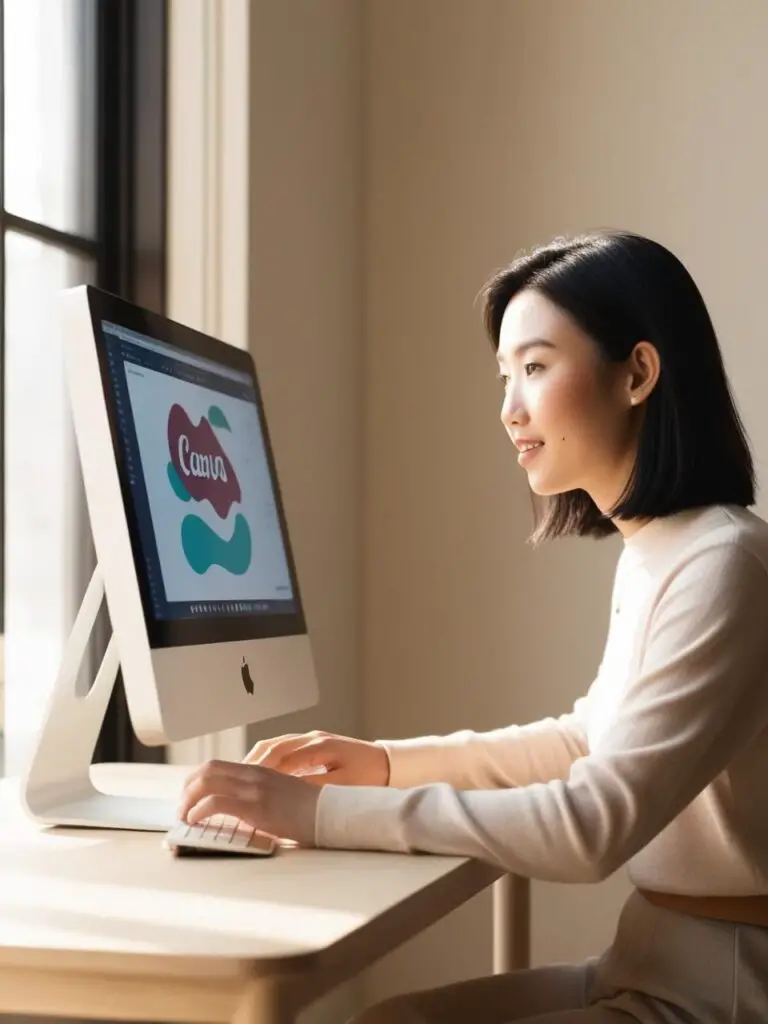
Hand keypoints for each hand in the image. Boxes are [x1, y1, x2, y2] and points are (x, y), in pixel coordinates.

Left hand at [177, 759, 320, 845]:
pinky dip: (199, 811)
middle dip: (188, 788)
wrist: (329, 813)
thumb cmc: (310, 810)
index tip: (190, 797)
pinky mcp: (254, 806)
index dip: (197, 779)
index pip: (218, 766)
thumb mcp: (282, 794)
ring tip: (185, 816)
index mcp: (259, 770)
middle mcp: (253, 774)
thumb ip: (260, 795)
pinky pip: (216, 802)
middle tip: (183, 808)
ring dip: (188, 800)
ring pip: (207, 782)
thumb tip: (238, 812)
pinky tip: (196, 821)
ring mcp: (253, 788)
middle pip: (208, 769)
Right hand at [244, 729, 389, 786]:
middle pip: (271, 746)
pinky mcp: (312, 745)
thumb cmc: (369, 776)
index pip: (280, 756)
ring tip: (236, 778)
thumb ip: (314, 786)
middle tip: (228, 780)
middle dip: (249, 763)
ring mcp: (311, 739)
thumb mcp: (343, 785)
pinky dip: (266, 760)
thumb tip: (285, 791)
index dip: (258, 769)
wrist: (389, 763)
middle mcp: (311, 738)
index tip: (240, 784)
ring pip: (274, 745)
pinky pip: (282, 749)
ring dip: (255, 760)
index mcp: (319, 745)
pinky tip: (256, 774)